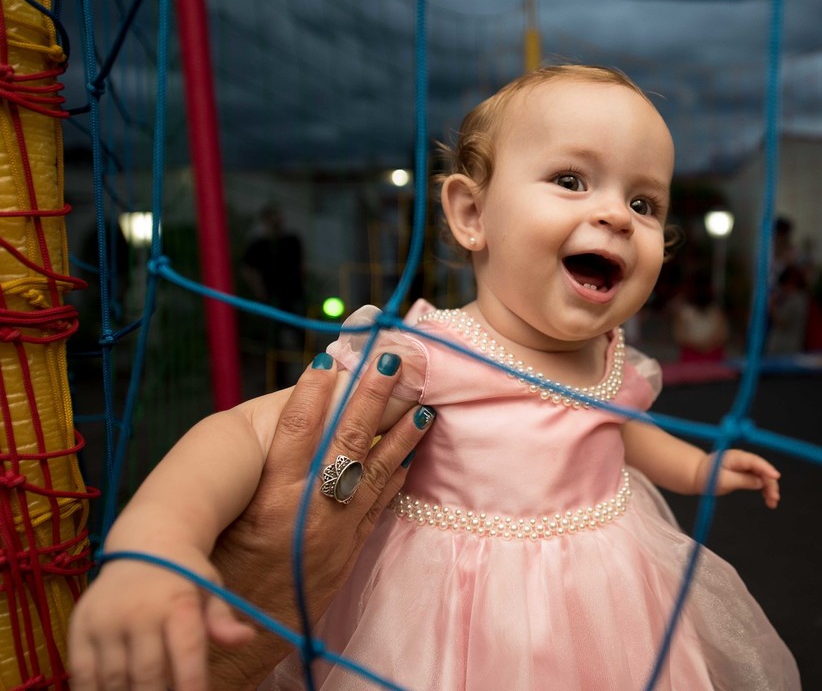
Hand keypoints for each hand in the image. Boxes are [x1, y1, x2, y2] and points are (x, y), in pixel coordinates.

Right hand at [68, 544, 253, 690]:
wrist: (144, 544)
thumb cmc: (184, 574)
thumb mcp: (210, 588)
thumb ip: (222, 619)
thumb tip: (247, 639)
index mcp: (178, 602)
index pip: (186, 652)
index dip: (191, 684)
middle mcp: (139, 610)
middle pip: (147, 673)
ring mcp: (105, 619)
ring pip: (114, 679)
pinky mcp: (79, 626)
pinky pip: (81, 673)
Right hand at [207, 353, 433, 688]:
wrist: (244, 639)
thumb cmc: (224, 573)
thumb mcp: (226, 520)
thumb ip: (257, 477)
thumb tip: (287, 422)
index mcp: (268, 501)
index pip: (294, 433)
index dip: (313, 393)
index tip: (328, 359)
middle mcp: (307, 512)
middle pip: (345, 442)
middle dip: (370, 398)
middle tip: (390, 362)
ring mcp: (335, 532)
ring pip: (375, 470)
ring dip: (401, 433)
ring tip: (421, 402)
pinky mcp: (350, 550)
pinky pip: (381, 503)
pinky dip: (398, 472)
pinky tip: (413, 448)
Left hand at [694, 449, 781, 508]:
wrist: (698, 475)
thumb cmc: (708, 477)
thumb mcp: (724, 481)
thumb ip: (743, 481)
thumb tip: (760, 482)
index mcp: (736, 458)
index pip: (755, 462)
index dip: (767, 469)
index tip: (776, 476)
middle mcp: (743, 459)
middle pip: (762, 470)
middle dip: (770, 483)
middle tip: (774, 498)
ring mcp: (744, 466)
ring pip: (762, 476)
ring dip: (769, 488)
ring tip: (772, 503)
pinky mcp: (744, 472)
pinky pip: (758, 479)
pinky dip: (763, 488)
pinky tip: (768, 499)